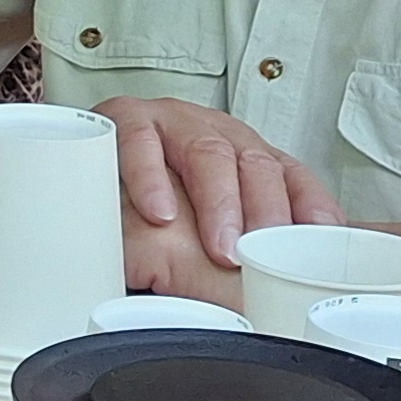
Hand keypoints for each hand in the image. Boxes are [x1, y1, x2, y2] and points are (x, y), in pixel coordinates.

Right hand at [97, 97, 336, 280]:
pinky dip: (151, 178)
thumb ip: (250, 241)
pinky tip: (160, 212)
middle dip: (263, 213)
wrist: (80, 156)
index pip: (290, 174)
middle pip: (255, 164)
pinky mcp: (126, 117)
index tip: (320, 239)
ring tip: (220, 248)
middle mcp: (216, 132)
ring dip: (218, 203)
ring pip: (208, 152)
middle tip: (259, 259)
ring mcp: (172, 121)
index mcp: (245, 153)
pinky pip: (141, 141)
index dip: (309, 204)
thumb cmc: (152, 201)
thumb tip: (303, 283)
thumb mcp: (206, 220)